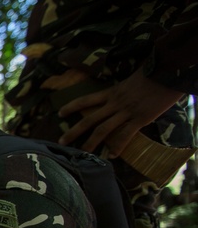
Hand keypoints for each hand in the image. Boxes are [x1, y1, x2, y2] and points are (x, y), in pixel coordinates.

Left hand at [58, 68, 184, 156]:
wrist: (167, 71)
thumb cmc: (151, 73)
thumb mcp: (130, 79)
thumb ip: (122, 90)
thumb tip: (118, 95)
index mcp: (112, 92)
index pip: (86, 100)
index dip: (71, 107)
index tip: (59, 113)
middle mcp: (115, 103)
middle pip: (89, 119)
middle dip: (73, 131)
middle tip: (61, 142)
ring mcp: (126, 111)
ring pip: (103, 130)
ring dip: (91, 143)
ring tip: (82, 153)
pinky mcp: (140, 118)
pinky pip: (125, 135)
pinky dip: (118, 146)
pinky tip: (112, 155)